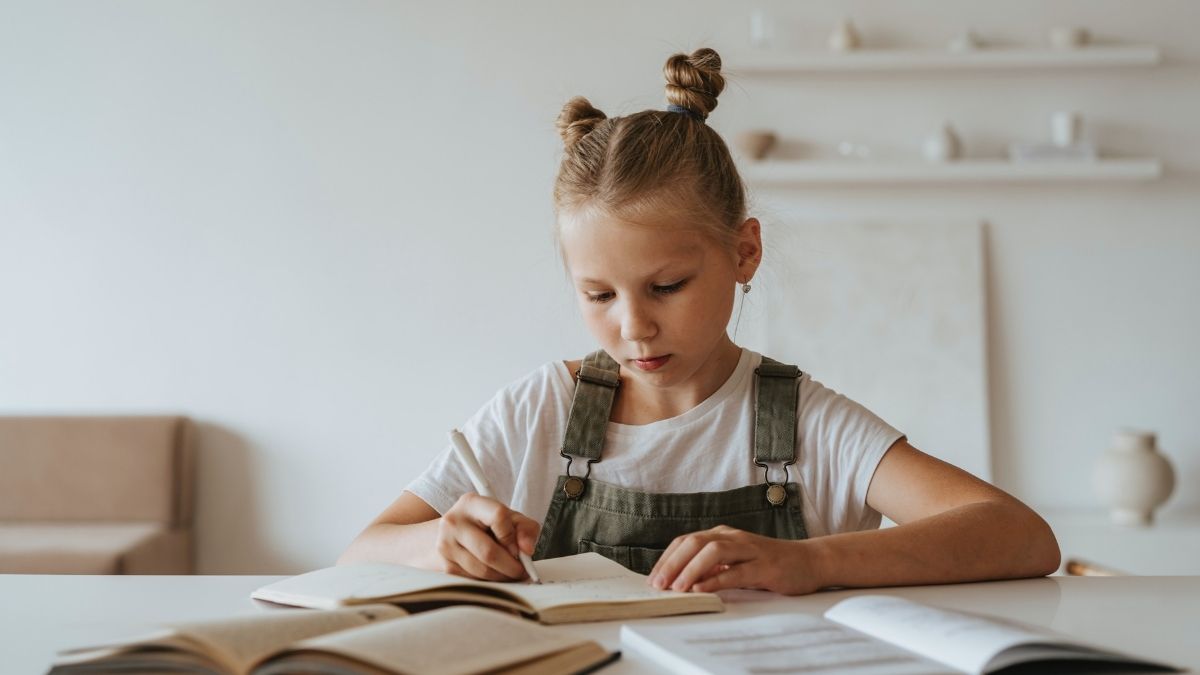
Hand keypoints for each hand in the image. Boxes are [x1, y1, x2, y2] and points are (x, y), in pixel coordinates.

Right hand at [435, 493, 540, 580]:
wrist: (454, 533)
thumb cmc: (487, 524)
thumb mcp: (509, 518)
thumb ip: (526, 528)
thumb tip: (527, 550)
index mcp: (471, 503)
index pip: (498, 517)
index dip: (513, 537)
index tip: (520, 549)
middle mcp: (453, 522)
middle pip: (488, 552)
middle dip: (511, 567)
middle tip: (522, 571)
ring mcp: (446, 545)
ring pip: (482, 570)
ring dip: (502, 577)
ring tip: (510, 572)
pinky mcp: (445, 565)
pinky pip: (474, 580)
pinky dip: (489, 582)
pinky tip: (494, 574)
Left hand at [647, 525, 823, 594]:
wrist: (809, 561)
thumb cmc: (769, 563)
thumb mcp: (736, 562)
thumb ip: (712, 567)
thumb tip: (681, 579)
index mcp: (723, 535)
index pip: (686, 541)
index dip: (667, 558)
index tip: (653, 577)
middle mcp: (733, 537)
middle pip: (695, 542)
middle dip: (672, 563)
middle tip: (658, 584)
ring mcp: (749, 549)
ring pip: (713, 551)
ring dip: (690, 569)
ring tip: (676, 587)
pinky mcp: (764, 566)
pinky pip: (736, 571)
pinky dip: (716, 579)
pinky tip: (703, 589)